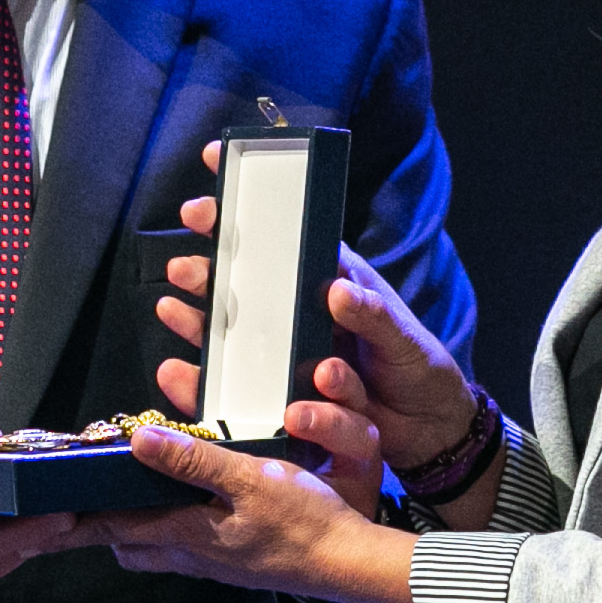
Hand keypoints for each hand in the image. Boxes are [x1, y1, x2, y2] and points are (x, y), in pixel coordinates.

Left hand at [91, 410, 415, 602]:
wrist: (348, 563)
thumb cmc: (305, 522)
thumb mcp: (250, 478)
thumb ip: (194, 461)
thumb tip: (139, 441)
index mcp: (185, 534)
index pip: (112, 527)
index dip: (74, 520)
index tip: (40, 513)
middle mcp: (191, 555)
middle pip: (125, 545)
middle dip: (98, 527)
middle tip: (79, 499)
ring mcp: (213, 563)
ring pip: (152, 551)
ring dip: (131, 528)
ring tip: (122, 498)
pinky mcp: (233, 563)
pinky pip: (181, 550)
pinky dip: (164, 529)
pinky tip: (180, 508)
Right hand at [156, 158, 482, 464]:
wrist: (427, 434)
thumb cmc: (418, 371)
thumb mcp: (404, 339)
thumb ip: (374, 316)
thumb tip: (335, 291)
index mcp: (336, 282)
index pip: (291, 235)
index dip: (254, 202)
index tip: (217, 167)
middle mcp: (306, 312)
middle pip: (253, 275)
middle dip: (216, 252)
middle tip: (188, 235)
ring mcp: (291, 351)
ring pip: (237, 323)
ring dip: (203, 309)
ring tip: (174, 299)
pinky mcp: (282, 393)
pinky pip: (239, 381)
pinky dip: (207, 373)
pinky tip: (180, 366)